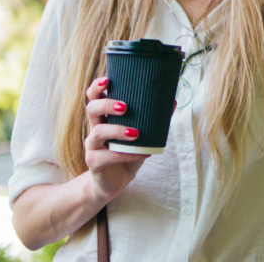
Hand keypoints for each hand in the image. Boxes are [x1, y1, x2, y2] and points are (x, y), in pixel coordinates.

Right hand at [84, 77, 148, 202]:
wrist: (113, 183)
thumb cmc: (126, 154)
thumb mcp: (140, 137)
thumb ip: (152, 120)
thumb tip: (172, 101)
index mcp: (103, 118)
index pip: (94, 97)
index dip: (97, 87)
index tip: (107, 80)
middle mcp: (94, 128)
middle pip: (91, 109)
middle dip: (106, 104)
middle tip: (125, 106)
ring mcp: (92, 146)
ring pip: (97, 133)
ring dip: (117, 131)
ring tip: (135, 133)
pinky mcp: (94, 163)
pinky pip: (106, 157)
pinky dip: (125, 155)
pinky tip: (140, 154)